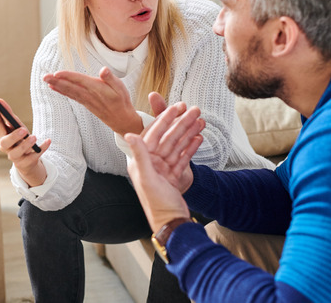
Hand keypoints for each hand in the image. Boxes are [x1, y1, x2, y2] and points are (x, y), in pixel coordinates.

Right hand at [0, 98, 50, 186]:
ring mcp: (15, 157)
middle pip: (5, 143)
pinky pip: (34, 156)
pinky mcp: (26, 163)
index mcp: (2, 136)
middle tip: (23, 130)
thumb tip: (0, 100)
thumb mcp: (15, 126)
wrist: (27, 161)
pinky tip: (48, 140)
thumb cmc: (20, 139)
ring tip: (34, 137)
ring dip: (26, 145)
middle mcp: (6, 147)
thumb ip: (8, 115)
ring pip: (17, 152)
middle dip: (13, 136)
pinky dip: (42, 148)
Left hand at [43, 67, 143, 135]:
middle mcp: (88, 95)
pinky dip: (62, 91)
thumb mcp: (120, 87)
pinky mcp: (85, 103)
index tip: (56, 73)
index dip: (68, 76)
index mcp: (97, 89)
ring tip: (46, 80)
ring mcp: (85, 100)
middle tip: (44, 77)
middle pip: (70, 86)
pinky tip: (53, 87)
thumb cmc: (121, 101)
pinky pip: (71, 96)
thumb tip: (103, 70)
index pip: (80, 80)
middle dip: (57, 81)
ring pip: (69, 91)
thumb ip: (110, 78)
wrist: (121, 119)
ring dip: (56, 85)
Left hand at [125, 96, 204, 230]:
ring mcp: (163, 170)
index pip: (154, 133)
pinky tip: (199, 137)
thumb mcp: (147, 178)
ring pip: (177, 145)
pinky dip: (191, 147)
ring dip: (188, 132)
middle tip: (195, 109)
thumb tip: (129, 134)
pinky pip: (182, 157)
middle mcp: (150, 163)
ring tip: (201, 120)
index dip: (165, 118)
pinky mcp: (173, 176)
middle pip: (168, 137)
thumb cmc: (157, 205)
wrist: (172, 224)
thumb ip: (140, 155)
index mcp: (141, 161)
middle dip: (181, 123)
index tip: (177, 107)